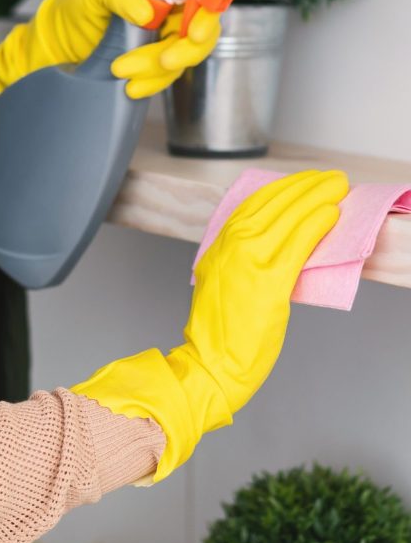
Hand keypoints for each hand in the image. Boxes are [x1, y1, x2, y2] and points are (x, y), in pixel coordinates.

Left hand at [0, 0, 218, 96]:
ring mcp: (164, 39)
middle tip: (163, 61)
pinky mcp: (154, 63)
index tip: (193, 33)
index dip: (207, 14)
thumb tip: (146, 14)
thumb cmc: (83, 1)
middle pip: (200, 33)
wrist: (63, 33)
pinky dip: (152, 85)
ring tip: (120, 70)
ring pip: (182, 59)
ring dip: (158, 70)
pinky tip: (131, 89)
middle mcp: (172, 11)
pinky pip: (165, 77)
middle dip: (185, 51)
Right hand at [69, 169, 346, 483]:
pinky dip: (315, 226)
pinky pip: (297, 245)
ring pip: (289, 218)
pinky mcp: (269, 283)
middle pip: (274, 203)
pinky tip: (330, 216)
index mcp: (218, 243)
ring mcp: (249, 262)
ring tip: (336, 189)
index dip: (284, 187)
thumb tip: (275, 239)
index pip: (256, 202)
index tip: (304, 180)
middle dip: (306, 186)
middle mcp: (231, 245)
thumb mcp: (220, 277)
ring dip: (316, 198)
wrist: (207, 364)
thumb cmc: (216, 331)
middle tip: (329, 178)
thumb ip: (241, 254)